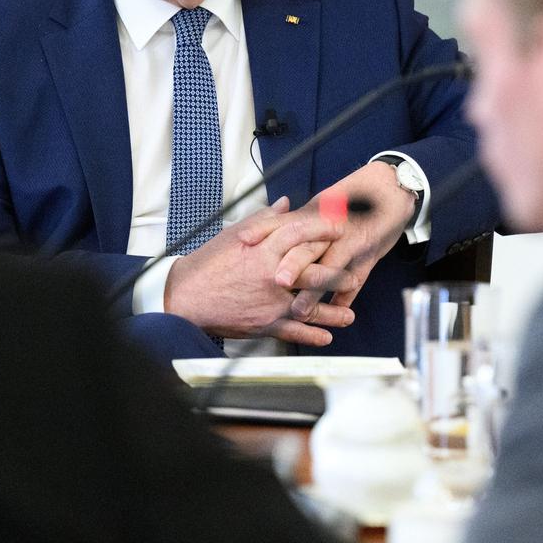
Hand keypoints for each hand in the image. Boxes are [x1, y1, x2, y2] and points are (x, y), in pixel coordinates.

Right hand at [164, 197, 360, 345]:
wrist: (186, 298)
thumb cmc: (209, 264)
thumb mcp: (235, 235)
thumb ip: (265, 220)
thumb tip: (286, 204)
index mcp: (263, 250)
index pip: (300, 234)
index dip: (323, 228)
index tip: (341, 225)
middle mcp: (271, 277)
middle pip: (315, 274)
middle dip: (339, 274)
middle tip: (355, 274)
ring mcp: (270, 303)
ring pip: (310, 307)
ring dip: (333, 313)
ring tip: (349, 315)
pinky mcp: (264, 324)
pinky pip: (294, 332)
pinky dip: (312, 336)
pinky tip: (327, 338)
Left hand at [275, 161, 418, 318]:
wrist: (393, 185)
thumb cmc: (357, 197)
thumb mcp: (326, 206)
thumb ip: (302, 220)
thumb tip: (277, 224)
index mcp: (316, 212)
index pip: (285, 221)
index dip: (263, 228)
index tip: (242, 238)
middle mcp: (330, 226)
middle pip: (306, 245)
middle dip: (290, 265)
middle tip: (273, 281)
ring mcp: (350, 239)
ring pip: (330, 266)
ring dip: (315, 290)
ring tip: (299, 309)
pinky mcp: (367, 250)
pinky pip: (355, 277)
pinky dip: (345, 295)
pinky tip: (337, 311)